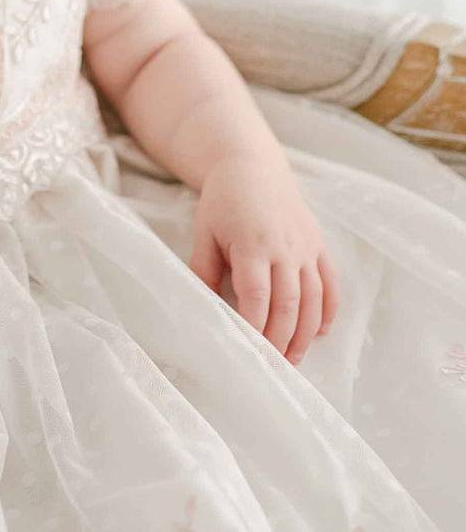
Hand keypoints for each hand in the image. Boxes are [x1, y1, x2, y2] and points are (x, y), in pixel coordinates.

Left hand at [188, 154, 339, 363]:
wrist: (252, 165)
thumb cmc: (223, 200)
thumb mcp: (204, 231)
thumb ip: (203, 268)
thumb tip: (201, 304)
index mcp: (252, 244)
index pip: (257, 295)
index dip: (254, 326)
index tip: (248, 350)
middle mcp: (285, 247)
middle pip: (288, 303)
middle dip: (280, 338)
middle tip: (272, 366)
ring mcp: (306, 247)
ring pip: (312, 298)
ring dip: (305, 332)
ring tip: (293, 358)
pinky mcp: (318, 245)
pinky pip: (329, 282)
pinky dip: (328, 309)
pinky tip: (321, 331)